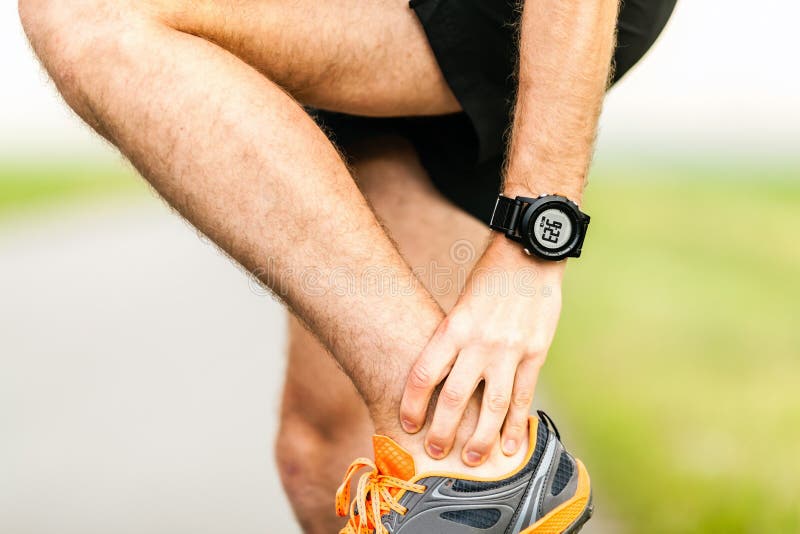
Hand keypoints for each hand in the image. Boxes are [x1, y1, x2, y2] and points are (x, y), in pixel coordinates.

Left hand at [399, 239, 564, 465]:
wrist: (529, 255)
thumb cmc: (489, 278)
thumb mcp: (462, 305)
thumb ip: (454, 340)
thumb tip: (442, 377)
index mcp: (454, 327)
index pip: (425, 374)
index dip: (413, 404)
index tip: (407, 424)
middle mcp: (479, 342)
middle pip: (456, 398)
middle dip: (443, 430)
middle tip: (436, 451)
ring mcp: (509, 350)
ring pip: (493, 405)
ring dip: (481, 437)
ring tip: (473, 459)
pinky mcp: (535, 353)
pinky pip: (524, 396)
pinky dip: (517, 424)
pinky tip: (512, 445)